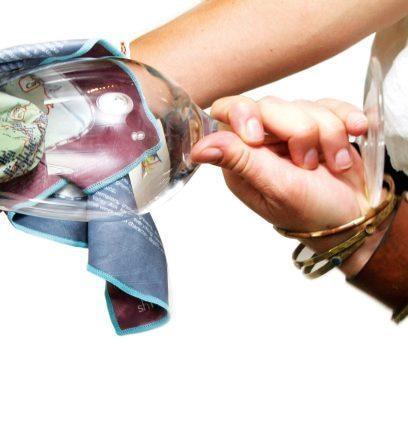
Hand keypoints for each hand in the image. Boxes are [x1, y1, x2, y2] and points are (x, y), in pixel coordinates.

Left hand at [190, 96, 384, 275]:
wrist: (353, 219)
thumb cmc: (313, 213)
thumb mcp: (276, 189)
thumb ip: (242, 161)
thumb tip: (199, 148)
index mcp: (241, 159)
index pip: (228, 113)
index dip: (245, 114)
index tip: (259, 137)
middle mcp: (262, 143)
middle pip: (271, 105)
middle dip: (300, 131)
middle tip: (308, 165)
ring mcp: (291, 133)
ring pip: (305, 105)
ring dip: (328, 134)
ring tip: (333, 165)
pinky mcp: (320, 125)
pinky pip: (330, 105)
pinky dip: (345, 120)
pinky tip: (355, 133)